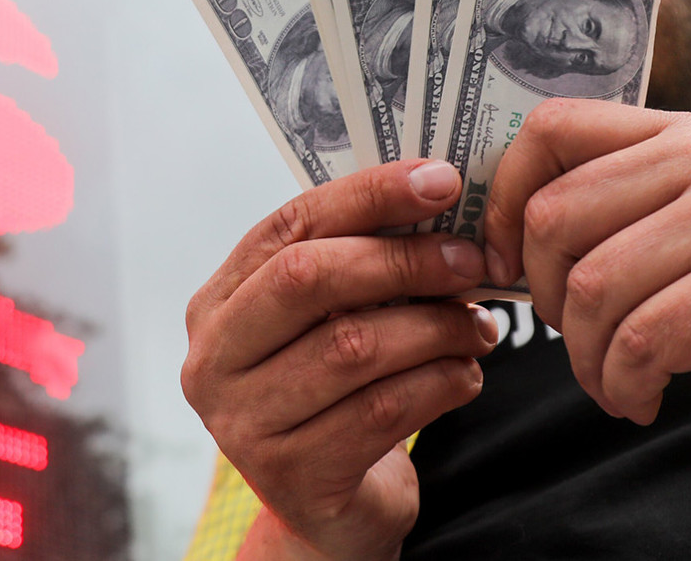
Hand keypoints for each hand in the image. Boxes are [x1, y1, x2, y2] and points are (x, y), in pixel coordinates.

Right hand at [182, 161, 497, 559]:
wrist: (332, 509)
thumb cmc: (337, 396)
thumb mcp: (331, 324)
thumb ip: (358, 267)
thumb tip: (440, 198)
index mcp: (216, 305)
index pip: (288, 227)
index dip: (366, 196)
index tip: (440, 181)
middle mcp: (212, 361)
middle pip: (308, 279)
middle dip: (403, 260)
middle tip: (472, 261)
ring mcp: (244, 423)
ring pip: (353, 347)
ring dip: (435, 328)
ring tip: (478, 327)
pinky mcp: (292, 475)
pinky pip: (382, 410)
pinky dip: (440, 383)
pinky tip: (465, 375)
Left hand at [483, 99, 690, 475]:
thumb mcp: (676, 242)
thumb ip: (605, 218)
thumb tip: (493, 237)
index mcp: (680, 136)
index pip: (551, 127)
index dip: (502, 196)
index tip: (500, 261)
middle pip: (555, 215)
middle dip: (547, 298)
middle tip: (576, 341)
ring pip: (594, 285)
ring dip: (586, 358)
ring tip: (615, 382)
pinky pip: (641, 339)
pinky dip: (623, 384)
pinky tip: (643, 398)